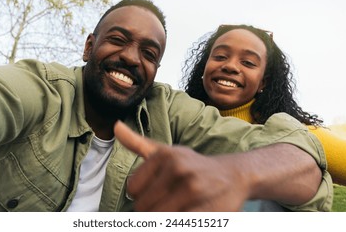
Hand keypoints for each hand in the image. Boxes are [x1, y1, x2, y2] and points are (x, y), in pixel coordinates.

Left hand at [114, 120, 248, 210]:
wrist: (233, 175)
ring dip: (165, 217)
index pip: (132, 190)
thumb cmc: (193, 164)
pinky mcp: (204, 210)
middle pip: (142, 207)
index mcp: (164, 155)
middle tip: (170, 200)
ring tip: (178, 206)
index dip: (142, 195)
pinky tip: (189, 212)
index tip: (157, 190)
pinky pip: (176, 223)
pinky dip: (179, 220)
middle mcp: (177, 168)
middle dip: (152, 209)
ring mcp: (191, 189)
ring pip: (156, 218)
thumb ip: (137, 142)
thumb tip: (116, 126)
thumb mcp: (166, 151)